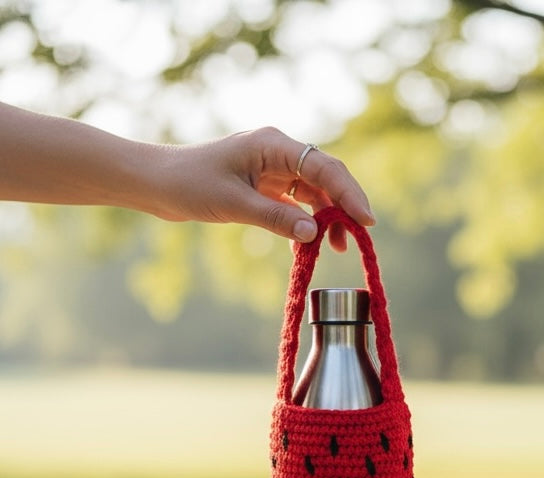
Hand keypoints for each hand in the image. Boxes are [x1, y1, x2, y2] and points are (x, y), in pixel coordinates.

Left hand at [150, 127, 374, 251]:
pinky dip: (306, 222)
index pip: (323, 167)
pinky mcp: (265, 186)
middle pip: (325, 177)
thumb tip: (316, 234)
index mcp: (273, 145)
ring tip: (338, 247)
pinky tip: (310, 243)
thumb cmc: (189, 184)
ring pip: (314, 192)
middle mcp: (278, 152)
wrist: (158, 183)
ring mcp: (273, 169)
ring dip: (327, 217)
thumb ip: (277, 219)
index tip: (366, 221)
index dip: (349, 193)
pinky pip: (296, 203)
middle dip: (344, 206)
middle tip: (360, 236)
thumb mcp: (235, 204)